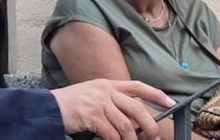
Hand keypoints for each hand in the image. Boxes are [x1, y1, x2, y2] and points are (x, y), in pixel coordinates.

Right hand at [51, 78, 171, 139]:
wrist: (49, 107)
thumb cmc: (71, 104)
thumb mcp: (93, 95)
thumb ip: (111, 100)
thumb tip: (133, 117)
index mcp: (107, 84)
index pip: (137, 86)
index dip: (156, 94)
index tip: (171, 103)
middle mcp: (105, 90)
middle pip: (137, 108)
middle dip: (149, 127)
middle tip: (153, 138)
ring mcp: (98, 102)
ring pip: (126, 125)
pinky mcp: (92, 115)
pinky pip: (112, 133)